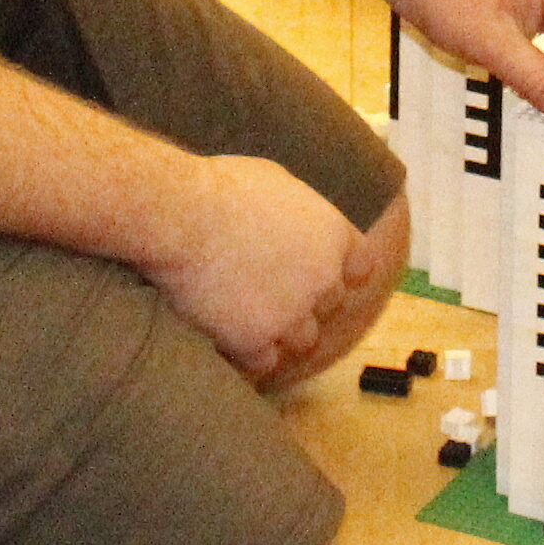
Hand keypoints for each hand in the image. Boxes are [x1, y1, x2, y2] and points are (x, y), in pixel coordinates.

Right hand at [149, 154, 370, 383]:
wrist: (182, 218)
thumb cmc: (224, 187)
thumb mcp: (278, 182)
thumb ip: (301, 212)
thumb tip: (298, 220)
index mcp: (334, 237)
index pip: (360, 267)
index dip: (339, 270)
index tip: (317, 270)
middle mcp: (323, 280)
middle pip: (330, 304)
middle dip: (305, 298)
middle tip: (269, 287)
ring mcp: (292, 315)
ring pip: (303, 339)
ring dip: (281, 330)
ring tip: (248, 315)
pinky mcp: (256, 341)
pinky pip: (265, 362)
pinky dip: (250, 353)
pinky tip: (229, 339)